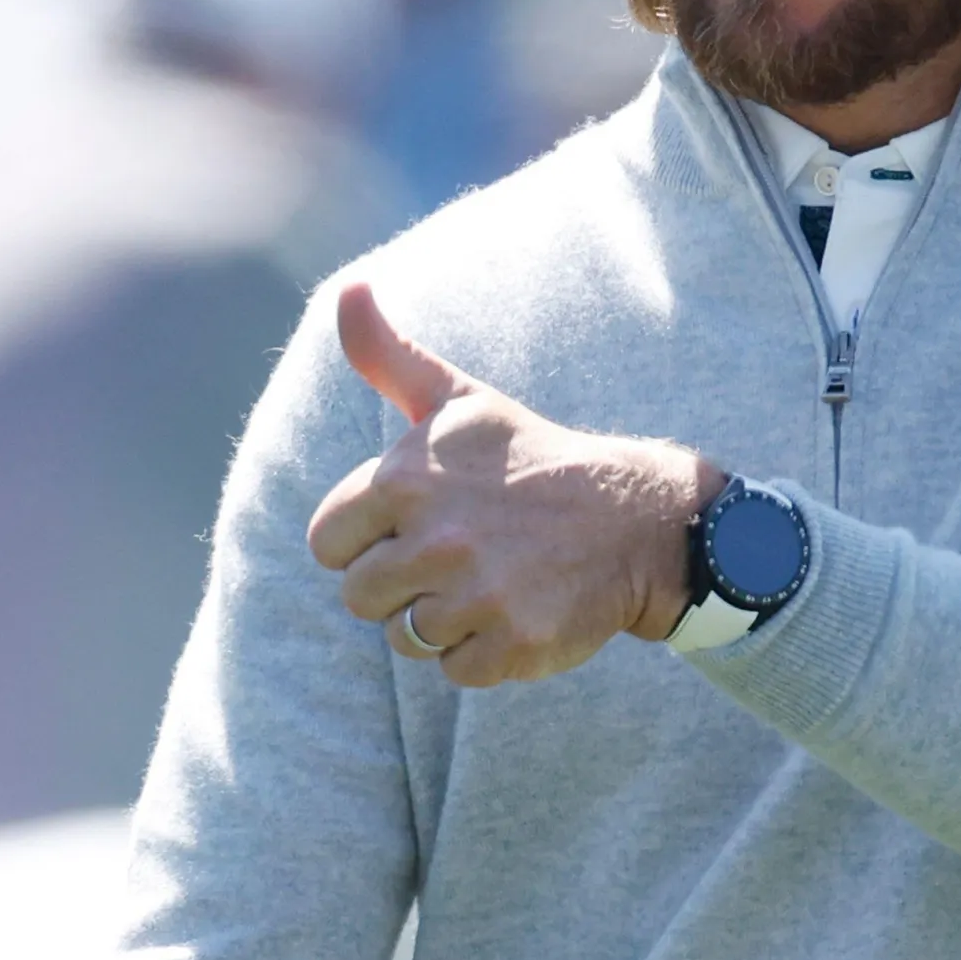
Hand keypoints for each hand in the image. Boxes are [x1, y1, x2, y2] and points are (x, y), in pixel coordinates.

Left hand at [306, 282, 726, 686]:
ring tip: (489, 580)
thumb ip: (388, 355)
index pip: (328, 541)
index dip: (368, 536)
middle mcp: (438, 537)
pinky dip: (482, 651)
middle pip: (360, 596)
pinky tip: (517, 609)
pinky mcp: (513, 643)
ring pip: (405, 638)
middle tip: (460, 554)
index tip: (418, 521)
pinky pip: (456, 669)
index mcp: (407, 478)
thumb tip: (349, 289)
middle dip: (402, 582)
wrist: (632, 518)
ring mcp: (477, 595)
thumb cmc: (529, 459)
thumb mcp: (460, 401)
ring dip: (442, 618)